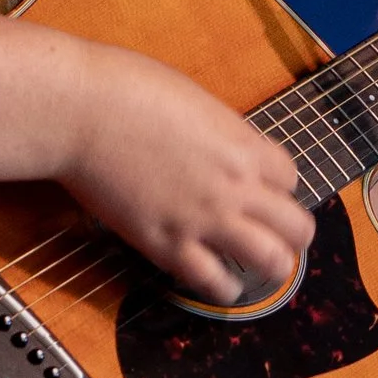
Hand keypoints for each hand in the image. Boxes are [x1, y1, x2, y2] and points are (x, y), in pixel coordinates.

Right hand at [56, 45, 312, 301]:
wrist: (80, 111)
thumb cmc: (126, 90)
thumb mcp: (194, 101)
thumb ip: (219, 135)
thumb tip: (222, 151)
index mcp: (243, 144)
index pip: (291, 179)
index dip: (278, 188)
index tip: (259, 192)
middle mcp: (235, 186)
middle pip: (297, 226)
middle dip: (291, 235)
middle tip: (274, 238)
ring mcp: (205, 219)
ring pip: (272, 262)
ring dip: (270, 267)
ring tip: (255, 267)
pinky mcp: (167, 245)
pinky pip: (215, 283)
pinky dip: (222, 287)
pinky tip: (214, 278)